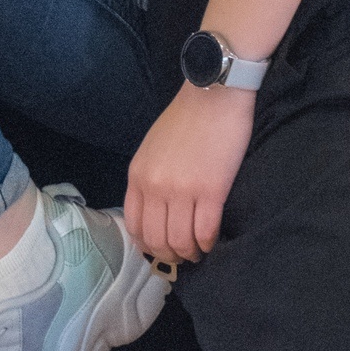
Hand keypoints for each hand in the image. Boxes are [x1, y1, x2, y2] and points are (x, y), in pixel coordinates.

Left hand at [123, 82, 256, 261]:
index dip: (147, 245)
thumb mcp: (152, 148)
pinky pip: (205, 231)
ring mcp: (182, 190)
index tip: (160, 249)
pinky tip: (213, 241)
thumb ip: (149, 178)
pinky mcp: (211, 190)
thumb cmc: (186, 118)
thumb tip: (156, 211)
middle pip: (156, 239)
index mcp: (138, 175)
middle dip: (169, 255)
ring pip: (180, 241)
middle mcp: (155, 187)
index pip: (134, 226)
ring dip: (190, 253)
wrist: (214, 94)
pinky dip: (208, 243)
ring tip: (199, 251)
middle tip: (183, 256)